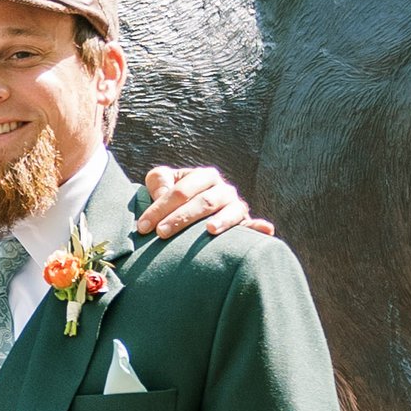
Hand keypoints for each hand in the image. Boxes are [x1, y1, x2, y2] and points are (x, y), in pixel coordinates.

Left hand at [138, 164, 270, 242]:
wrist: (191, 210)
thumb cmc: (172, 197)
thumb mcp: (161, 182)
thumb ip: (158, 181)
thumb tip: (164, 193)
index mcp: (204, 176)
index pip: (181, 191)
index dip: (160, 207)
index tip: (144, 226)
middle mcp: (223, 189)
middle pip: (203, 202)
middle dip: (181, 218)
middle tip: (161, 233)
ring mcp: (235, 206)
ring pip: (229, 212)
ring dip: (221, 221)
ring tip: (209, 230)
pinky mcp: (243, 223)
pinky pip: (252, 226)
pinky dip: (259, 228)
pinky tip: (267, 230)